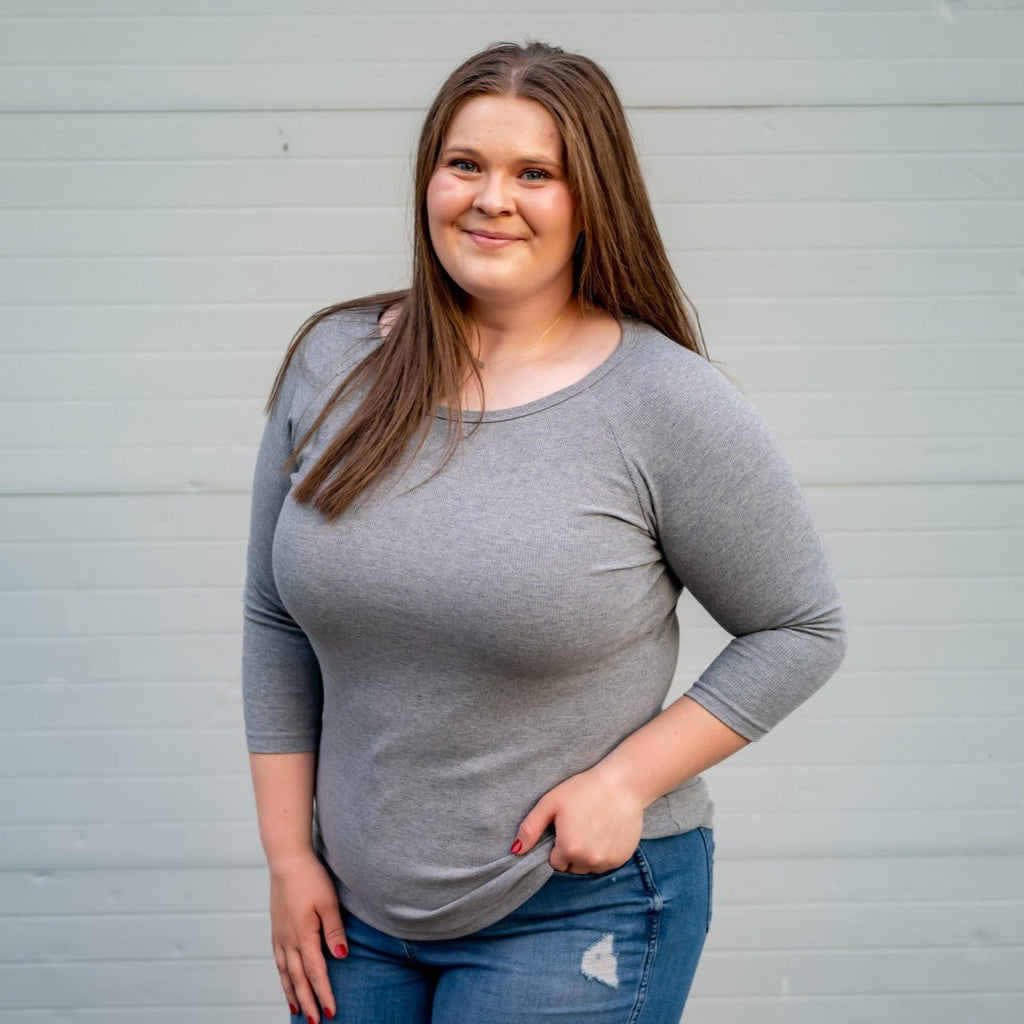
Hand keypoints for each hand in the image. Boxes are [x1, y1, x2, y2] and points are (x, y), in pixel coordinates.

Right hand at [268, 850, 346, 1021]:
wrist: (287, 860)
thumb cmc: (311, 878)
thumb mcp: (329, 902)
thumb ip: (334, 930)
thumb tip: (340, 956)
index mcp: (304, 936)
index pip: (316, 972)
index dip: (323, 993)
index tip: (331, 1012)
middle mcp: (289, 940)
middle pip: (298, 979)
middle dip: (308, 1001)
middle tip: (315, 1022)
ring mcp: (280, 934)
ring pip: (285, 972)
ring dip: (292, 993)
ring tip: (297, 1010)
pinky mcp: (277, 927)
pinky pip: (277, 959)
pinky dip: (281, 975)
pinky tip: (284, 978)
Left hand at [511, 764, 645, 873]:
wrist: (623, 784)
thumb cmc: (584, 789)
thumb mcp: (550, 803)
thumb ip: (530, 829)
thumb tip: (515, 851)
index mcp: (569, 849)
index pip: (555, 862)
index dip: (558, 845)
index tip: (565, 828)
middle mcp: (589, 861)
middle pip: (572, 868)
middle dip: (571, 853)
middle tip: (578, 828)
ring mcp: (608, 862)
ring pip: (589, 868)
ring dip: (587, 856)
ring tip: (592, 829)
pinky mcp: (623, 858)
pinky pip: (606, 864)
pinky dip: (604, 854)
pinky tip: (605, 833)